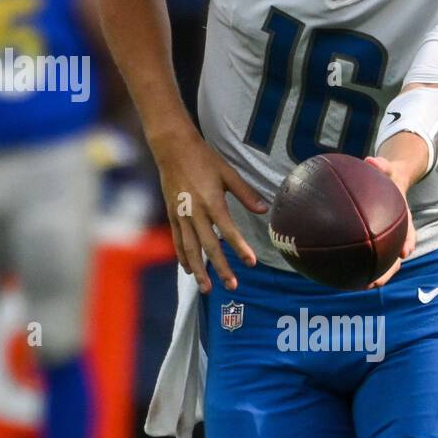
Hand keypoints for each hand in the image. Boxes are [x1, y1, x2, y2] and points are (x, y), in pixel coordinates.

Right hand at [152, 128, 265, 292]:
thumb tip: (264, 211)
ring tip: (207, 288)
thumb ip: (246, 194)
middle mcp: (195, 212)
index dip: (240, 247)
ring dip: (199, 270)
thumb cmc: (203, 158)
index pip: (228, 230)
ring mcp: (181, 215)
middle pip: (208, 246)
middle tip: (232, 286)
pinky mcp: (172, 214)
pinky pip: (177, 240)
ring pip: (190, 248)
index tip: (251, 263)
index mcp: (212, 201)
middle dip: (220, 267)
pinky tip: (189, 270)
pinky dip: (183, 256)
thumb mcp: (228, 173)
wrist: (172, 148)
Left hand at [362, 155, 416, 288]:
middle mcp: (397, 229)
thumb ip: (382, 164)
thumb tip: (371, 160)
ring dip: (377, 274)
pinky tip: (345, 273)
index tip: (405, 253)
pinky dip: (361, 263)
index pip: (408, 230)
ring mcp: (387, 236)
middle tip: (378, 282)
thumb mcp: (387, 167)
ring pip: (385, 259)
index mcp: (402, 215)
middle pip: (395, 253)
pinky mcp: (376, 238)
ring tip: (363, 287)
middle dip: (390, 269)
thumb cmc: (387, 174)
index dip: (407, 241)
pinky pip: (370, 253)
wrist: (392, 178)